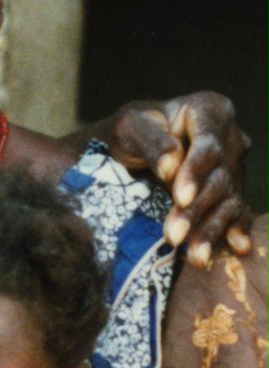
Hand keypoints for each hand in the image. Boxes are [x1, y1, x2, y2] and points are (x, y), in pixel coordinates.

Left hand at [109, 94, 251, 266]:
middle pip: (219, 177)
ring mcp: (233, 165)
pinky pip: (237, 210)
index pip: (207, 145)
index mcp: (211, 110)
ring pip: (227, 199)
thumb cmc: (132, 129)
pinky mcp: (230, 189)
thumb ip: (151, 140)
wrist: (135, 144)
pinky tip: (237, 248)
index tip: (179, 197)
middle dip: (196, 209)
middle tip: (172, 236)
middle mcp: (230, 138)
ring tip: (195, 258)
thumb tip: (172, 166)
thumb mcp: (130, 126)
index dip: (195, 172)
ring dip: (211, 229)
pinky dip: (235, 229)